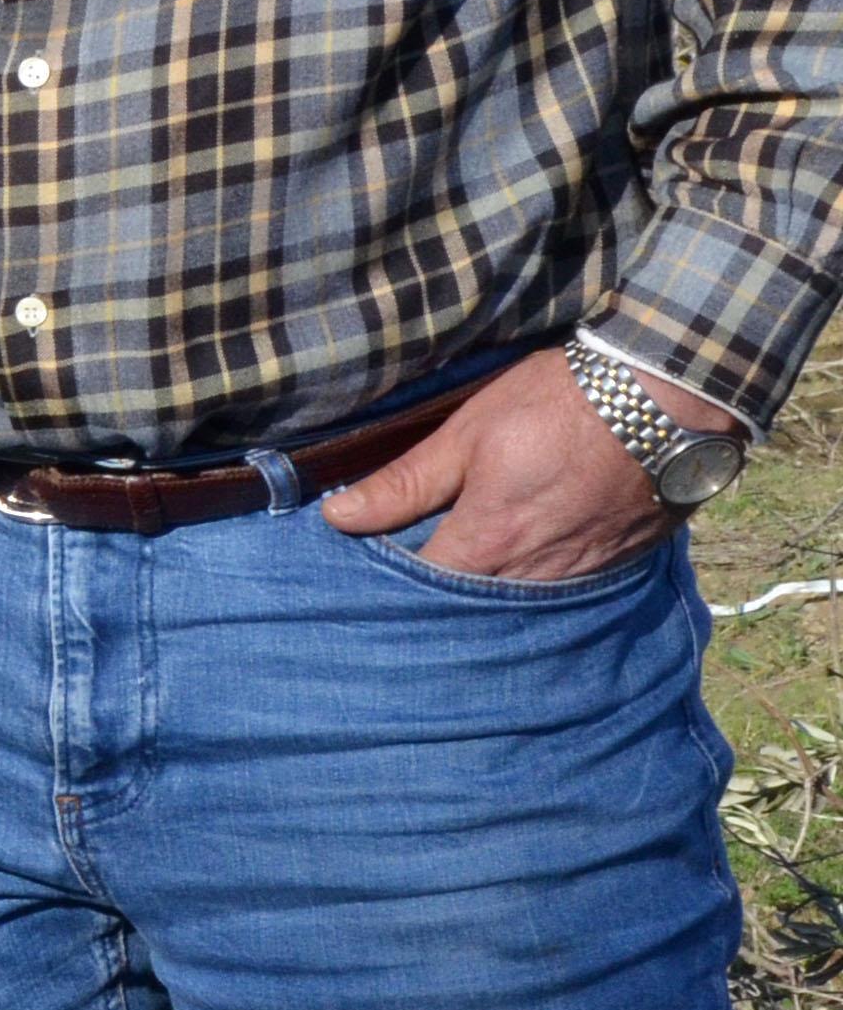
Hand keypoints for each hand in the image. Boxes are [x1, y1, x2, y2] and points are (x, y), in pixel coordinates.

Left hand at [320, 347, 725, 582]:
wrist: (671, 398)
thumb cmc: (562, 405)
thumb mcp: (468, 433)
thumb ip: (405, 483)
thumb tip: (339, 518)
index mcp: (487, 545)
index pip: (417, 592)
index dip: (385, 587)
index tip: (360, 578)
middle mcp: (533, 577)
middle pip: (466, 611)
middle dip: (434, 604)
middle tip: (403, 588)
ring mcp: (580, 577)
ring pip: (515, 607)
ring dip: (485, 599)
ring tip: (460, 576)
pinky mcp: (616, 567)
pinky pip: (563, 594)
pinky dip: (534, 587)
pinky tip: (519, 568)